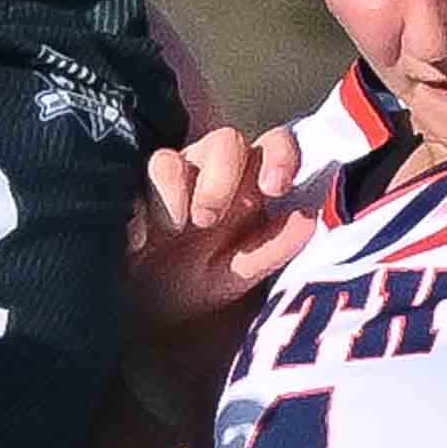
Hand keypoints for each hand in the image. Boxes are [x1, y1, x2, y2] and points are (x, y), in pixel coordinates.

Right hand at [128, 123, 314, 324]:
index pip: (274, 146)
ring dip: (178, 190)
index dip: (280, 156)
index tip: (275, 187)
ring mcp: (174, 174)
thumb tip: (309, 220)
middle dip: (222, 175)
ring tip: (176, 229)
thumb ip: (273, 247)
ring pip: (179, 154)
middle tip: (209, 219)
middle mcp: (213, 169)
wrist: (145, 307)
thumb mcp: (239, 273)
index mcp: (250, 183)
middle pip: (227, 140)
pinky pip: (147, 173)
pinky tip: (144, 238)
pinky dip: (151, 202)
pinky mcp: (137, 186)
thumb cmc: (199, 281)